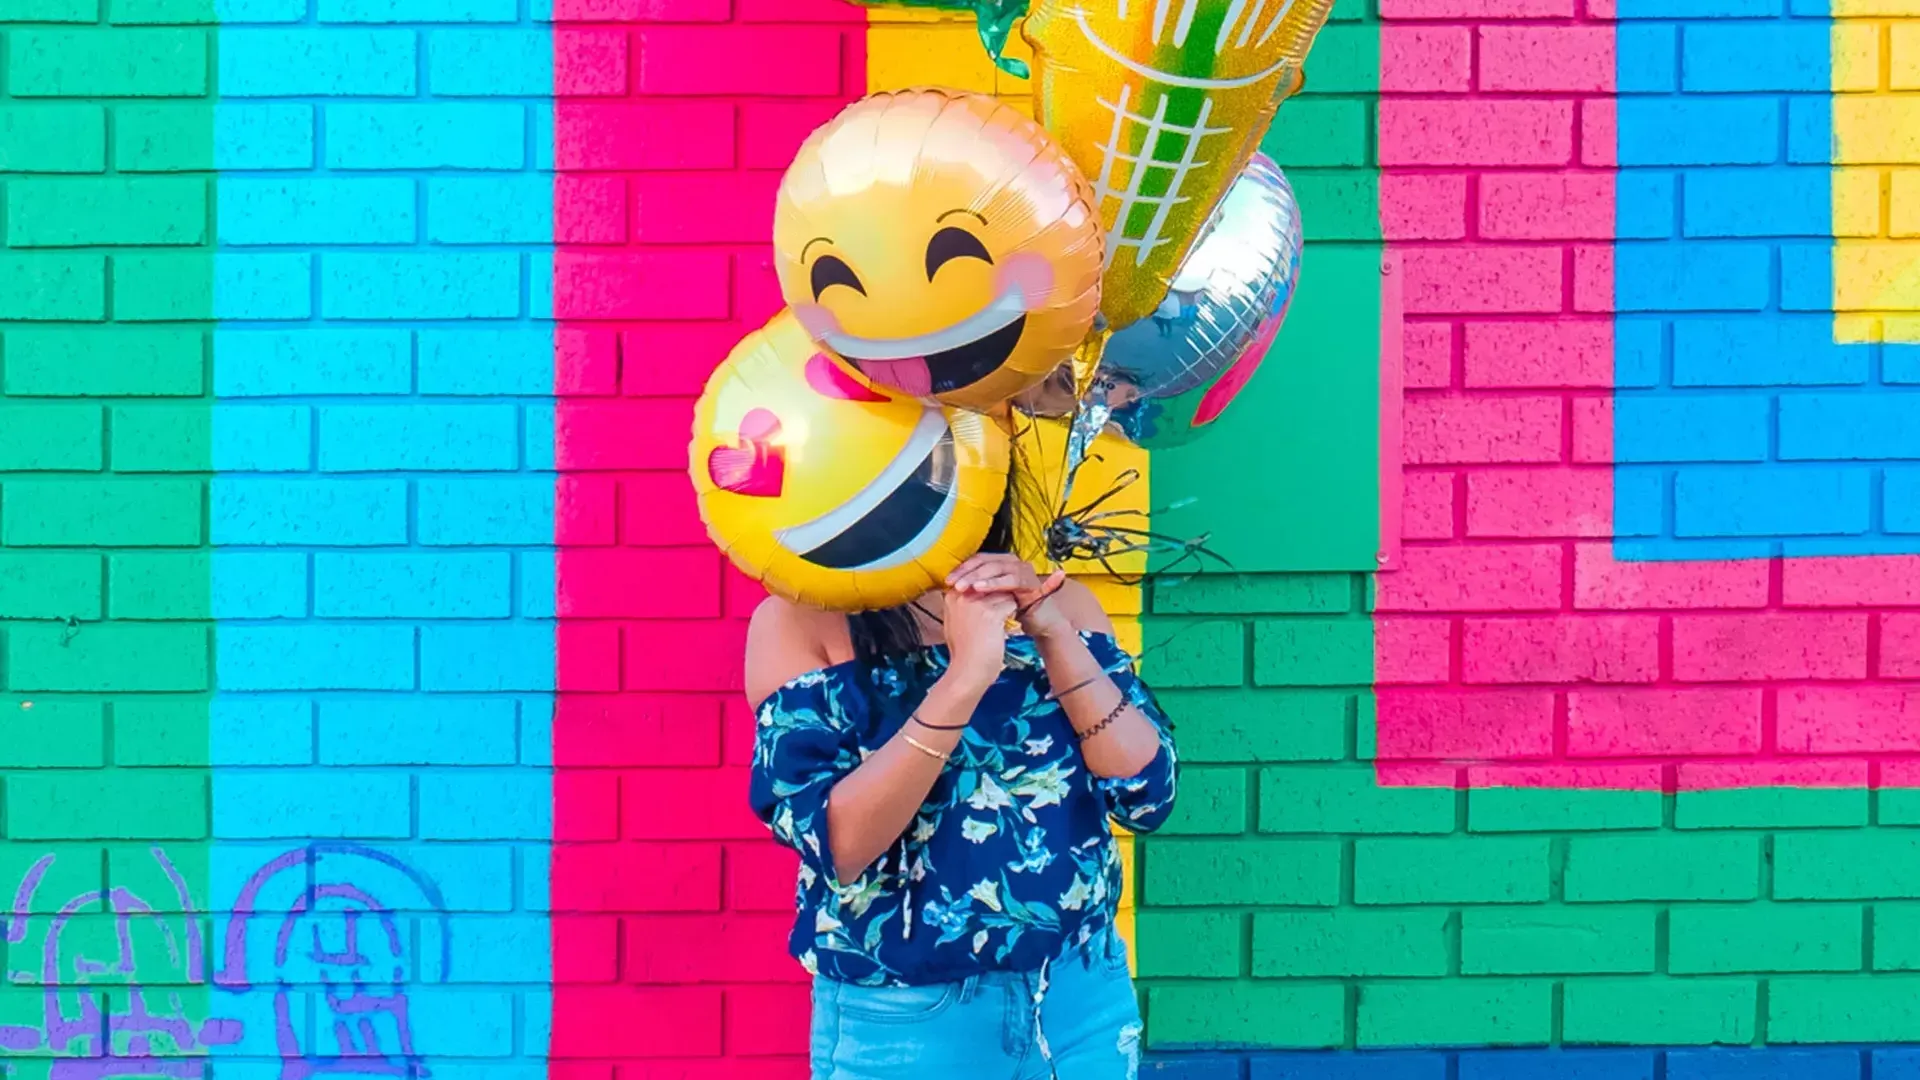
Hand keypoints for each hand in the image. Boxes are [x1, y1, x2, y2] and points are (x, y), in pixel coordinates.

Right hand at [943, 587, 1017, 690]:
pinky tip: (1004, 627)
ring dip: (1006, 605)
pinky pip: (1011, 603)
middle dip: (999, 595)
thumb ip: (963, 603)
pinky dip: (1012, 615)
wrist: (967, 671)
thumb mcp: (955, 621)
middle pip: (991, 582)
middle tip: (998, 614)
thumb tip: (974, 590)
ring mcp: (975, 603)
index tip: (990, 606)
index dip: (988, 590)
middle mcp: (961, 595)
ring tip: (999, 623)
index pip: (978, 578)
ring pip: (1003, 592)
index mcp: (952, 596)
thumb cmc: (964, 650)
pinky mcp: (990, 613)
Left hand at [947, 554, 1070, 640]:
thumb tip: (948, 588)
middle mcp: (1011, 561)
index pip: (976, 560)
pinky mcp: (1030, 580)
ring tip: (963, 587)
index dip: (961, 569)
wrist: (1036, 623)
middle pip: (984, 561)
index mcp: (999, 562)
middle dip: (967, 572)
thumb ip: (973, 591)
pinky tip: (979, 589)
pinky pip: (1009, 579)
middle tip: (953, 583)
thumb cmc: (1010, 611)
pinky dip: (994, 583)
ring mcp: (1022, 569)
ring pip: (995, 568)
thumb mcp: (987, 600)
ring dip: (977, 577)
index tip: (947, 581)